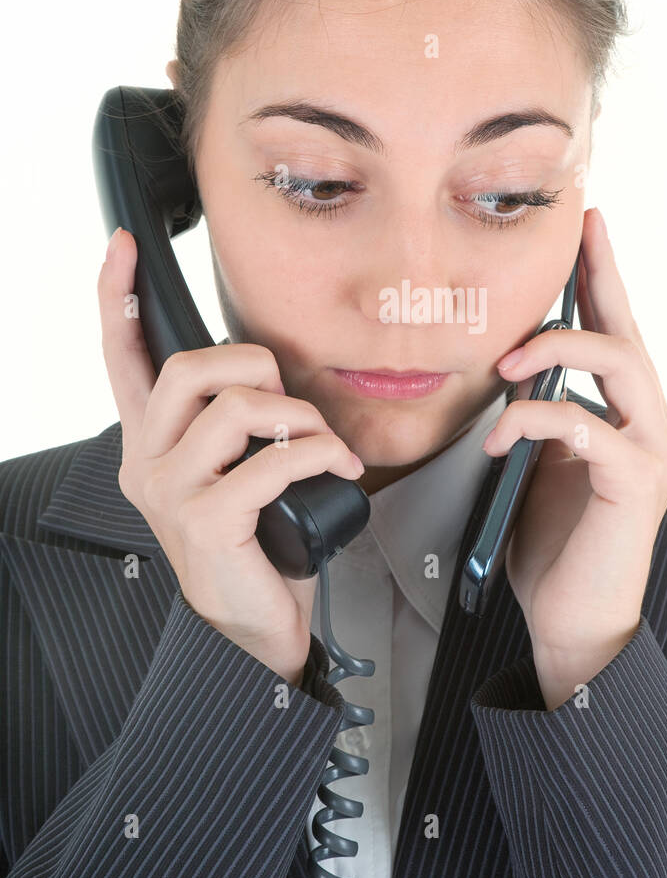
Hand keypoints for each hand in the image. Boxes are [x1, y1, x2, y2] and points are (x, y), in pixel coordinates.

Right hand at [97, 227, 364, 684]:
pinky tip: (337, 470)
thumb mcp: (240, 472)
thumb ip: (238, 425)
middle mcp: (149, 463)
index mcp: (153, 444)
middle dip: (255, 366)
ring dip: (300, 418)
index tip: (122, 248)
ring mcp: (172, 493)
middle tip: (292, 405)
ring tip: (323, 447)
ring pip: (236, 408)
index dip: (117, 297)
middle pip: (187, 368)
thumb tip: (274, 379)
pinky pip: (273, 458)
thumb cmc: (256, 546)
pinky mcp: (207, 520)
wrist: (255, 630)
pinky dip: (320, 454)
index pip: (122, 358)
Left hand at [482, 207, 666, 707]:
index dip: (604, 277)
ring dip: (558, 349)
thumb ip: (544, 412)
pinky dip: (534, 419)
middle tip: (570, 241)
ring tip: (505, 365)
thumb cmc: (553, 544)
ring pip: (620, 365)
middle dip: (597, 280)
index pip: (620, 334)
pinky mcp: (636, 483)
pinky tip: (500, 435)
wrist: (571, 619)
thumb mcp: (541, 461)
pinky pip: (585, 424)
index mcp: (632, 418)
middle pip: (628, 336)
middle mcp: (657, 428)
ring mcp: (654, 453)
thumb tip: (510, 362)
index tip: (589, 226)